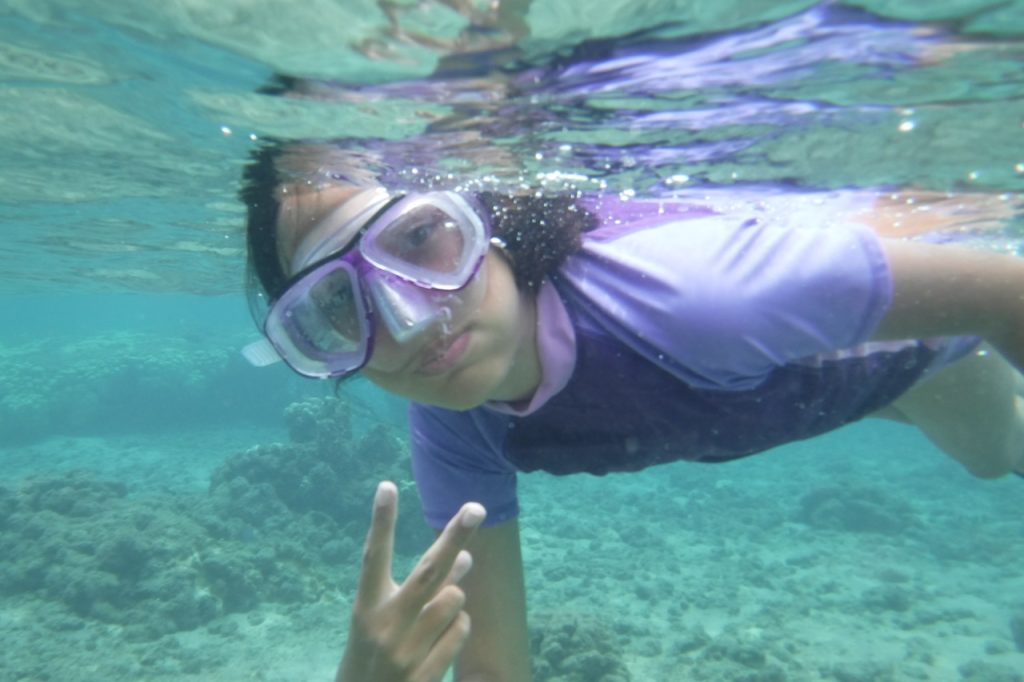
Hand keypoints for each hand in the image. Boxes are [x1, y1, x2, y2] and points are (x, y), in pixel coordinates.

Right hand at [336, 481, 485, 681]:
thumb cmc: (376, 655)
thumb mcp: (385, 620)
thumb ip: (423, 589)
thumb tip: (466, 556)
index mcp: (366, 608)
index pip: (374, 557)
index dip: (381, 522)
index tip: (387, 485)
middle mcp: (384, 625)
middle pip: (429, 571)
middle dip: (455, 536)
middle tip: (477, 507)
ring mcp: (406, 651)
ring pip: (454, 600)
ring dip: (456, 597)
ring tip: (440, 612)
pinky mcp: (425, 674)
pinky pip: (461, 630)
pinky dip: (459, 627)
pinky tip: (443, 639)